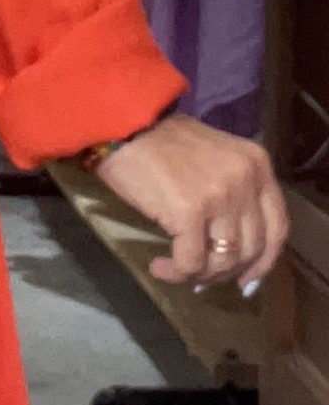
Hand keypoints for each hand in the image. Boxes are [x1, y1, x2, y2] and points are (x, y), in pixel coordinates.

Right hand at [96, 116, 288, 293]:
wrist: (126, 125)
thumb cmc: (162, 141)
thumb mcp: (216, 157)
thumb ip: (234, 191)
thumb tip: (230, 246)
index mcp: (257, 166)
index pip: (277, 227)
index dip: (264, 261)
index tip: (245, 278)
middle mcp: (246, 180)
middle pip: (252, 248)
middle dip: (226, 271)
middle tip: (201, 276)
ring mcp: (220, 196)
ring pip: (224, 260)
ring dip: (200, 274)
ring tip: (177, 269)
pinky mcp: (189, 212)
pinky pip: (191, 261)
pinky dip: (176, 272)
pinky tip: (159, 266)